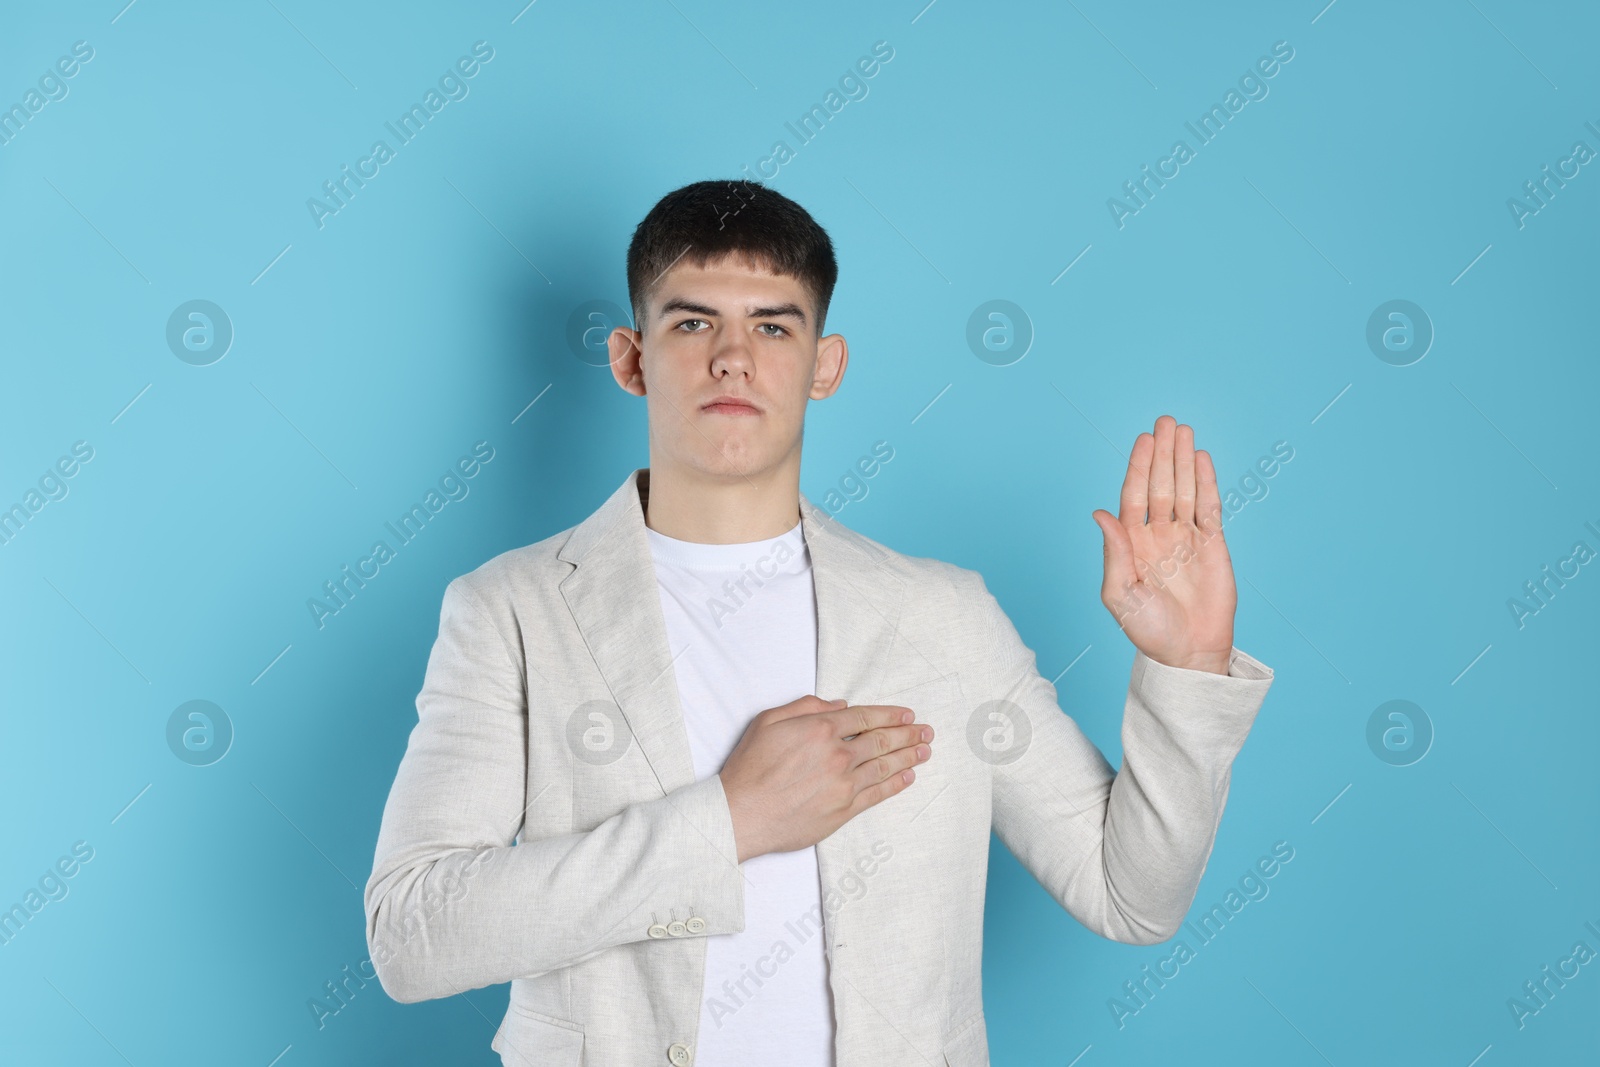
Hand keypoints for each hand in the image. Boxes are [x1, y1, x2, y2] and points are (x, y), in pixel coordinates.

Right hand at [719, 695, 933, 863]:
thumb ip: (804, 707)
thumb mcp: (768, 721)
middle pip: (881, 741)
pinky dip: (896, 784)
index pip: (864, 718)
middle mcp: (837, 755)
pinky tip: (908, 777)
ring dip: (908, 757)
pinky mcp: (843, 810)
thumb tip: (838, 705)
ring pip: (884, 766)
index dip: (889, 715)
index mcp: (820, 729)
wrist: (741, 813)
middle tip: (926, 731)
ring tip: (925, 750)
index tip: (907, 714)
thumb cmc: (750, 768)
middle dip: (908, 734)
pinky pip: (878, 794)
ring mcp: (843, 784)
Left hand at [1091, 415, 1235, 674]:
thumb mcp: (1120, 594)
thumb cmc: (1148, 630)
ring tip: (1182, 430)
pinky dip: (1206, 483)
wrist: (1188, 654)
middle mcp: (1158, 535)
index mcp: (1132, 543)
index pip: (1134, 495)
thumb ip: (1113, 552)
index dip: (1138, 467)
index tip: (1143, 439)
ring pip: (1185, 489)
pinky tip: (1201, 459)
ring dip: (1183, 460)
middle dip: (1161, 453)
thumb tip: (1099, 513)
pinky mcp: (1213, 546)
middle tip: (1164, 420)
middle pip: (1160, 484)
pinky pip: (1209, 508)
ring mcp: (1186, 538)